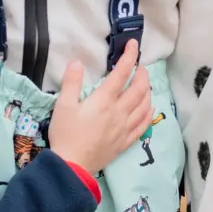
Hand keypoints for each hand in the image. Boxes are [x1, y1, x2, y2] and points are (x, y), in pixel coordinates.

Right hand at [47, 41, 152, 174]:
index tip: (133, 45)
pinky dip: (149, 112)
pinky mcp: (126, 141)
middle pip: (139, 88)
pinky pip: (144, 124)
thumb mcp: (63, 105)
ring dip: (148, 91)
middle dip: (142, 74)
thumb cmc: (65, 134)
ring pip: (145, 105)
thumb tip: (78, 62)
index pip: (121, 73)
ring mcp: (125, 127)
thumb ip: (71, 82)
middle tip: (140, 67)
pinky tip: (149, 108)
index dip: (129, 57)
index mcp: (104, 100)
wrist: (72, 166)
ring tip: (145, 85)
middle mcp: (119, 112)